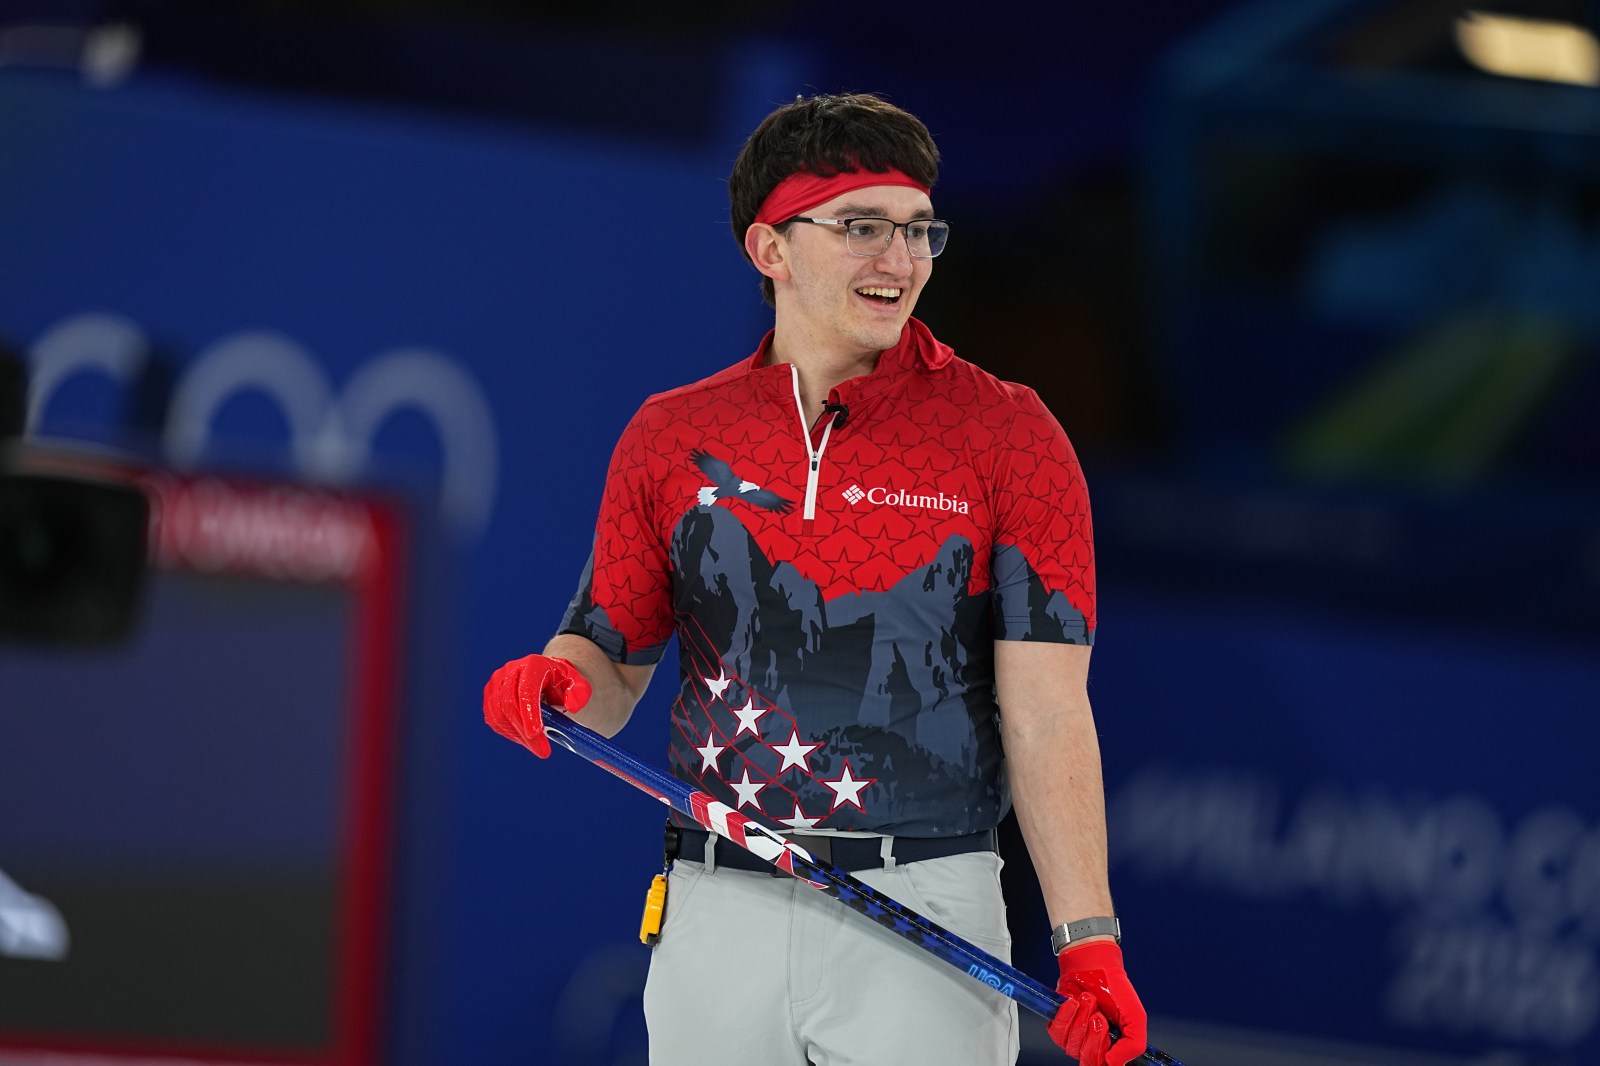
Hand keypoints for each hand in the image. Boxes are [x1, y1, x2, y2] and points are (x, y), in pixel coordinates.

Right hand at [483, 654, 591, 757]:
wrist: (546, 675)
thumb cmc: (562, 681)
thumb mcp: (578, 684)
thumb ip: (579, 693)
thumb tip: (570, 707)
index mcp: (532, 665)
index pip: (526, 690)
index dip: (529, 712)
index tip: (535, 733)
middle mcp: (510, 671)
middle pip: (510, 704)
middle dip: (525, 732)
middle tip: (543, 751)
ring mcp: (497, 684)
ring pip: (500, 715)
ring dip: (518, 735)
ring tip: (538, 745)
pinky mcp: (491, 697)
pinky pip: (495, 720)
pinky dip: (510, 733)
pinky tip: (526, 738)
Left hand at [1047, 941, 1146, 1065]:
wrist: (1095, 965)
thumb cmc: (1116, 990)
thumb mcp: (1136, 1018)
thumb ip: (1133, 1045)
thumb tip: (1113, 1064)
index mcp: (1111, 1047)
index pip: (1102, 1065)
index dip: (1103, 1054)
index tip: (1108, 1032)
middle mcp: (1091, 1045)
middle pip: (1087, 1059)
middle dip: (1094, 1036)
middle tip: (1099, 1016)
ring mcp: (1074, 1036)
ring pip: (1072, 1045)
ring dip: (1081, 1020)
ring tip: (1089, 1000)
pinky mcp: (1058, 1024)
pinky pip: (1057, 1032)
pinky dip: (1066, 1016)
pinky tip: (1073, 1002)